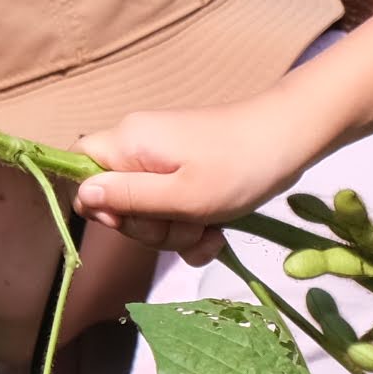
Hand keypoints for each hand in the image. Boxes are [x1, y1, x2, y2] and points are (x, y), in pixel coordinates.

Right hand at [75, 97, 328, 260]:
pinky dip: (192, 228)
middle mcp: (139, 146)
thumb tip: (82, 197)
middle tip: (185, 223)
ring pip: (147, 213)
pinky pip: (173, 210)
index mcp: (129, 142)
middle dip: (149, 226)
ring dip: (176, 232)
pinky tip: (217, 233)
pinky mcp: (187, 173)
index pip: (78, 168)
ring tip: (210, 226)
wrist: (294, 139)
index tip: (131, 218)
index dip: (97, 203)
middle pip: (115, 200)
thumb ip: (129, 198)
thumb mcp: (182, 195)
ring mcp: (164, 160)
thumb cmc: (239, 166)